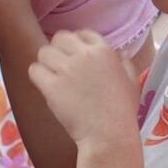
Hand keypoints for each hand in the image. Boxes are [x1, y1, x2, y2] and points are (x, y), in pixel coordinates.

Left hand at [28, 28, 138, 149]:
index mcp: (104, 51)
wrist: (109, 135)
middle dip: (59, 50)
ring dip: (46, 63)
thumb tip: (121, 51)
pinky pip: (34, 70)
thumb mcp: (132, 83)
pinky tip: (45, 86)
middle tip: (61, 68)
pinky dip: (37, 76)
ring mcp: (66, 70)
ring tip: (51, 77)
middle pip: (60, 38)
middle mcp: (84, 55)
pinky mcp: (52, 86)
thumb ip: (126, 63)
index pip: (83, 33)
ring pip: (44, 52)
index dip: (77, 43)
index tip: (76, 57)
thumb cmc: (123, 112)